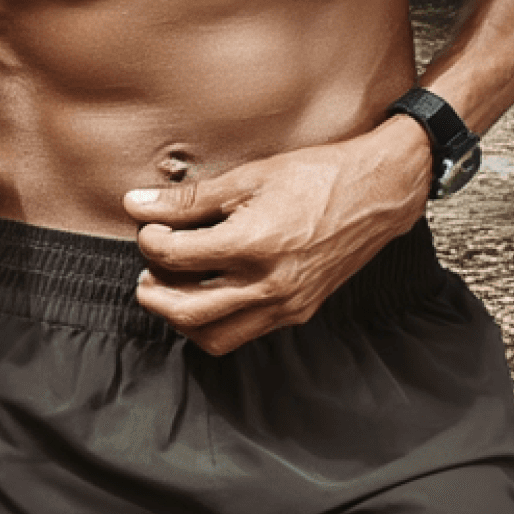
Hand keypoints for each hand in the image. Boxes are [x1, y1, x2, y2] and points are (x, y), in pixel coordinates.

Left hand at [124, 124, 430, 354]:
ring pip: (214, 336)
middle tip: (146, 274)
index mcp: (252, 244)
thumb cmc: (315, 177)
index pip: (177, 257)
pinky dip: (216, 324)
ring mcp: (285, 304)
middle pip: (186, 311)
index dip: (151, 242)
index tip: (149, 227)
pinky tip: (209, 296)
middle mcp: (268, 284)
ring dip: (182, 319)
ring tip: (173, 290)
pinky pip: (245, 333)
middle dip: (154, 294)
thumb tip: (137, 204)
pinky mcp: (298, 312)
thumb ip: (189, 199)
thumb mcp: (248, 177)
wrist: (376, 194)